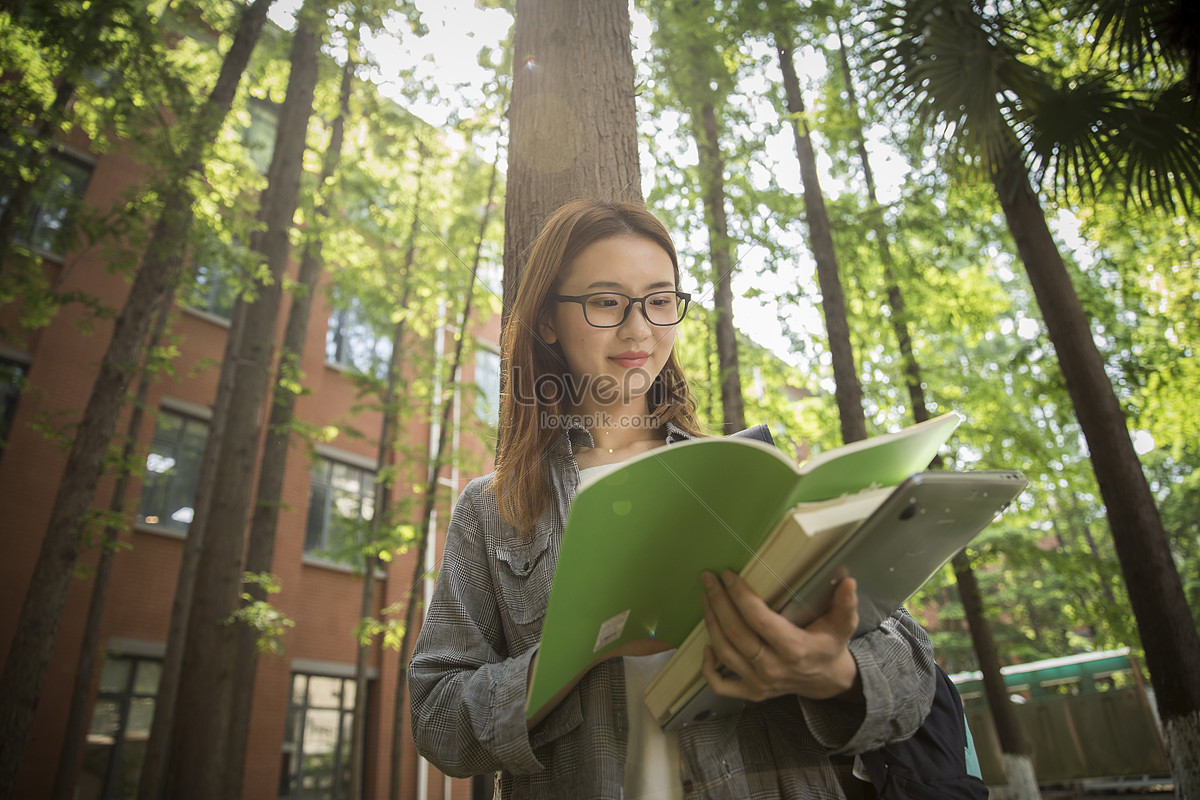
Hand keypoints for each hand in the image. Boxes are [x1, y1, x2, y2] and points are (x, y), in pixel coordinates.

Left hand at [700, 570, 859, 702]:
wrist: (827, 681)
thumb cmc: (829, 645)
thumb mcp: (843, 625)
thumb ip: (845, 604)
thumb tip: (848, 581)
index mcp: (794, 648)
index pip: (759, 620)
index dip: (740, 596)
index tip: (728, 575)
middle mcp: (773, 668)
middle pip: (736, 632)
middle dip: (718, 602)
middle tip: (708, 579)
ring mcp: (760, 683)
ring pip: (724, 652)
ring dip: (711, 622)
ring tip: (706, 597)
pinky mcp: (751, 693)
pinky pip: (720, 685)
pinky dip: (708, 667)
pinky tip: (705, 644)